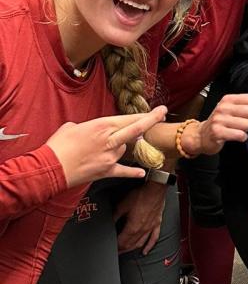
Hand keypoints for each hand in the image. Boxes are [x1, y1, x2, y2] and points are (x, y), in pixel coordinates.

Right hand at [45, 106, 167, 188]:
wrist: (50, 168)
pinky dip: (132, 172)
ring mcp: (110, 156)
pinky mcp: (106, 171)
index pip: (129, 118)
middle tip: (163, 115)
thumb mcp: (72, 127)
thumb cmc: (58, 146)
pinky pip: (123, 171)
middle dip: (152, 121)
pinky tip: (141, 173)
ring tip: (101, 149)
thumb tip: (92, 131)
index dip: (146, 114)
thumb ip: (89, 127)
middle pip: (136, 129)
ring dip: (121, 147)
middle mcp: (109, 140)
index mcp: (102, 126)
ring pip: (125, 149)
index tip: (159, 110)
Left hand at [113, 181, 166, 253]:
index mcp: (133, 227)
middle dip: (122, 250)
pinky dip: (149, 246)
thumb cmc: (141, 195)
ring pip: (140, 243)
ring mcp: (150, 228)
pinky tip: (145, 251)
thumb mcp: (123, 205)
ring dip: (132, 249)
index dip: (115, 247)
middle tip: (116, 253)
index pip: (122, 242)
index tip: (111, 249)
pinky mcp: (157, 224)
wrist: (155, 189)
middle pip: (130, 245)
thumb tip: (108, 222)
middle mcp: (142, 230)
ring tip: (126, 252)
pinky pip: (153, 238)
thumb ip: (115, 216)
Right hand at [193, 94, 247, 154]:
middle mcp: (223, 108)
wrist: (201, 136)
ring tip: (237, 130)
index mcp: (228, 99)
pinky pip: (240, 135)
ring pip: (247, 124)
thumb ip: (243, 104)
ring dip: (245, 130)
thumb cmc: (219, 122)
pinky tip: (236, 136)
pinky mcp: (218, 132)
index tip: (247, 113)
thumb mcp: (229, 108)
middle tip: (242, 123)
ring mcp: (219, 120)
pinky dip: (242, 137)